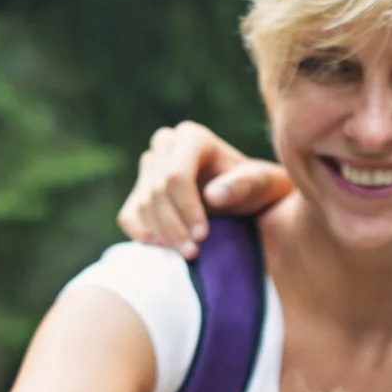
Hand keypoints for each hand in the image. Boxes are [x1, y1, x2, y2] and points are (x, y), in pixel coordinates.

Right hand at [116, 121, 293, 256]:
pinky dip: (142, 234)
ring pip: (143, 204)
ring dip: (162, 234)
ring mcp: (149, 167)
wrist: (244, 199)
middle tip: (194, 252)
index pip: (176, 175)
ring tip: (187, 254)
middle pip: (157, 190)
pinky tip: (162, 248)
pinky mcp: (139, 191)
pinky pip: (129, 215)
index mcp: (192, 137)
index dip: (186, 208)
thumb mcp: (262, 186)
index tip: (203, 236)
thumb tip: (212, 195)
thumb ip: (244, 186)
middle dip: (174, 225)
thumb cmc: (256, 189)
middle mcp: (165, 145)